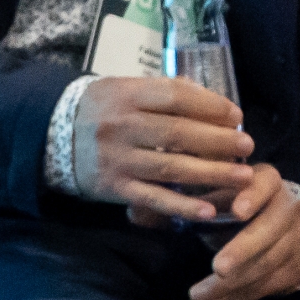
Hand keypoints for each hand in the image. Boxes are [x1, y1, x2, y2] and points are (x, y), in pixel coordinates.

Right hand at [71, 76, 254, 220]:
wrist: (51, 136)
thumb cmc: (101, 110)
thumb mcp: (124, 88)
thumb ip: (165, 92)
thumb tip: (215, 103)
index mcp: (125, 96)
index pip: (175, 97)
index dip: (210, 106)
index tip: (236, 116)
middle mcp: (120, 126)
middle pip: (178, 134)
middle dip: (219, 141)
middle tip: (248, 146)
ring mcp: (117, 159)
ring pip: (171, 168)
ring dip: (212, 174)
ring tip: (243, 176)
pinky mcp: (114, 187)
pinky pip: (153, 198)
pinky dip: (182, 206)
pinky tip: (209, 211)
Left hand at [182, 161, 299, 299]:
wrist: (273, 222)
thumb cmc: (228, 198)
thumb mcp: (208, 189)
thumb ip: (176, 197)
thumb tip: (135, 213)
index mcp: (265, 180)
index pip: (265, 183)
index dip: (253, 197)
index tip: (236, 211)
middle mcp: (285, 208)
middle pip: (269, 231)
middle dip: (243, 251)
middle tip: (218, 268)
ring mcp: (293, 240)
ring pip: (266, 264)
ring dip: (231, 284)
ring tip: (197, 297)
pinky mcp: (291, 268)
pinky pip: (264, 287)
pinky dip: (234, 299)